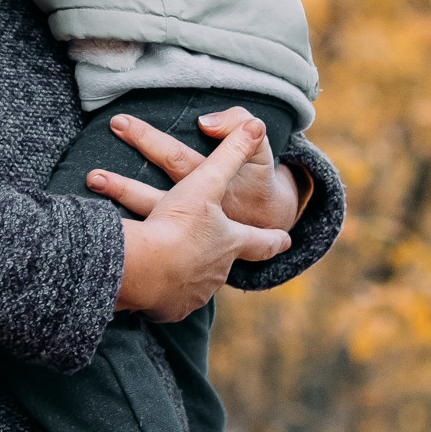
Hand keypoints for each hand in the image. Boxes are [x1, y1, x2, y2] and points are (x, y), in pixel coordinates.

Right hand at [93, 115, 292, 321]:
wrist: (143, 271)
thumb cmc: (179, 226)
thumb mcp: (206, 182)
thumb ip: (231, 151)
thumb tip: (256, 123)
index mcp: (231, 242)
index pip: (261, 241)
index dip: (274, 239)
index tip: (286, 240)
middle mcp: (218, 271)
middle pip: (223, 263)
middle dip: (217, 257)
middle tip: (215, 254)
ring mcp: (195, 293)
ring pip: (196, 282)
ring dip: (186, 272)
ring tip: (173, 265)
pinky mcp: (170, 309)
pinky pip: (171, 299)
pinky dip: (165, 291)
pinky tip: (154, 285)